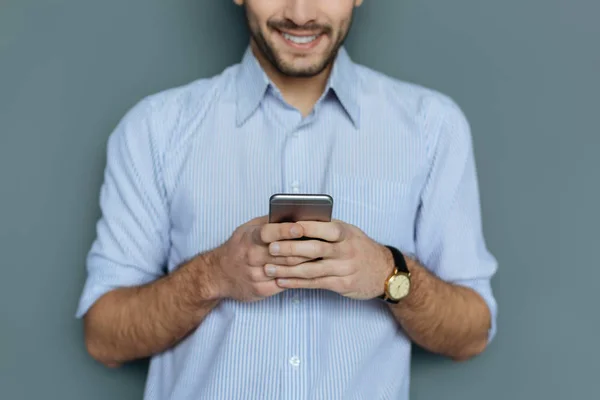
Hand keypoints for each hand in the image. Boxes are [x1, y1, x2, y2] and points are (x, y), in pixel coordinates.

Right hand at [210, 216, 312, 301]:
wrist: (218, 274)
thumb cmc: (239, 247)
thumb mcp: (248, 229)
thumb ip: (269, 222)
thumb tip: (294, 212)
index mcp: (250, 238)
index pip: (268, 233)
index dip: (285, 231)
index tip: (300, 228)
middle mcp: (252, 256)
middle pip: (283, 254)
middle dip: (305, 249)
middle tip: (324, 243)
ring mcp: (256, 275)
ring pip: (287, 269)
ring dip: (306, 262)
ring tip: (322, 256)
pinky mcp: (261, 290)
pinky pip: (285, 283)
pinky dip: (299, 277)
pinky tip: (312, 271)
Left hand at [263, 220, 393, 299]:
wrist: (384, 271)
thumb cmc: (360, 247)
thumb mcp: (349, 232)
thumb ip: (327, 228)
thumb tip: (297, 222)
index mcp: (346, 233)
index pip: (324, 228)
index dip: (304, 228)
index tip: (284, 227)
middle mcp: (345, 251)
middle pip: (315, 249)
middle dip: (290, 249)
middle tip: (271, 248)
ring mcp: (344, 269)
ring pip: (312, 269)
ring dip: (288, 269)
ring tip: (269, 268)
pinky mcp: (342, 285)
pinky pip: (315, 284)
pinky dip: (296, 283)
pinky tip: (282, 281)